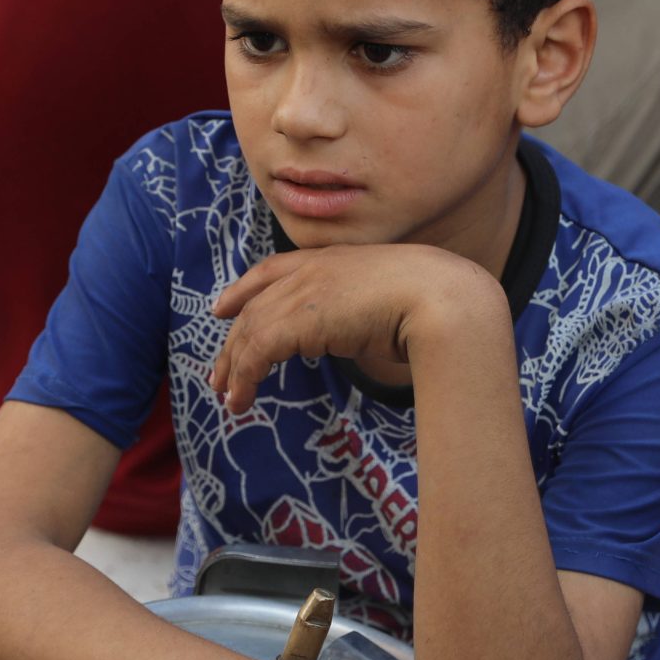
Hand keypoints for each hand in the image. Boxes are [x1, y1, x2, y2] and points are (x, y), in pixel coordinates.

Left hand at [209, 247, 500, 414]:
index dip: (243, 289)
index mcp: (331, 260)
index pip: (272, 270)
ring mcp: (303, 292)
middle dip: (233, 342)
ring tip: (229, 398)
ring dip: (235, 368)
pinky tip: (241, 399)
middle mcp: (310, 271)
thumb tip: (364, 330)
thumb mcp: (389, 297)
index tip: (223, 308)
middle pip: (254, 307)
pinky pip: (256, 352)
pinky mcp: (297, 321)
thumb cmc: (432, 302)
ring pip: (250, 331)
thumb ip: (364, 308)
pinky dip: (244, 378)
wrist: (438, 299)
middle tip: (220, 374)